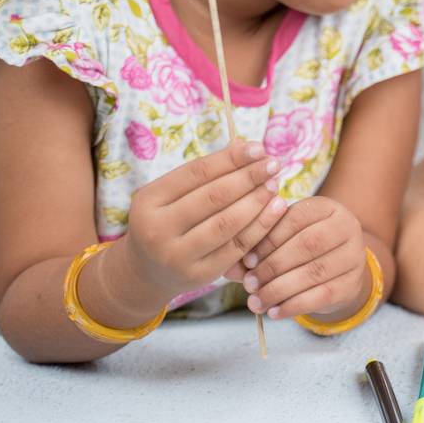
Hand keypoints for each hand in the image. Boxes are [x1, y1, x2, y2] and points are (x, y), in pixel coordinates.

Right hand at [119, 139, 285, 302]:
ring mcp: (177, 256)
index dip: (231, 158)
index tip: (259, 148)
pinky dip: (261, 226)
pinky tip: (276, 209)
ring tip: (275, 184)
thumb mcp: (170, 194)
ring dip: (258, 200)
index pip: (197, 172)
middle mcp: (157, 230)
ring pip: (227, 223)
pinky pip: (237, 247)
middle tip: (273, 164)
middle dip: (249, 177)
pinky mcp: (199, 275)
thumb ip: (204, 174)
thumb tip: (248, 147)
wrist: (147, 271)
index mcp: (148, 201)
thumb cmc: (167, 220)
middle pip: (214, 197)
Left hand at [235, 197, 369, 319]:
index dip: (269, 239)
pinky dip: (294, 306)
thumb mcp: (283, 239)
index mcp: (326, 207)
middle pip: (308, 244)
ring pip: (314, 272)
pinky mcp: (352, 283)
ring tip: (256, 302)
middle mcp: (347, 227)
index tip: (247, 259)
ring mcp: (354, 255)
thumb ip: (257, 247)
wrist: (336, 269)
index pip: (296, 218)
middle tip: (249, 284)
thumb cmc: (301, 248)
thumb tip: (228, 268)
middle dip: (273, 266)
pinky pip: (323, 296)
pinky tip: (274, 312)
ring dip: (280, 289)